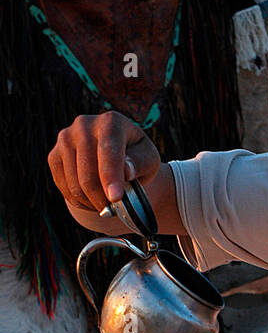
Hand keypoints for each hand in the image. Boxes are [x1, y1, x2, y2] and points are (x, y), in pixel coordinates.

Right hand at [47, 111, 161, 223]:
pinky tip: (91, 200)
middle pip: (88, 175)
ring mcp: (65, 139)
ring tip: (105, 204)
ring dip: (91, 203)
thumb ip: (140, 163)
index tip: (115, 198)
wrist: (112, 152)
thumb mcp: (148, 159)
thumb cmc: (135, 157)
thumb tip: (126, 170)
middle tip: (114, 210)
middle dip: (102, 199)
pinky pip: (63, 187)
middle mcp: (84, 125)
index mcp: (111, 122)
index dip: (111, 177)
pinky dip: (79, 201)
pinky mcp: (54, 155)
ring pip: (75, 185)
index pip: (109, 151)